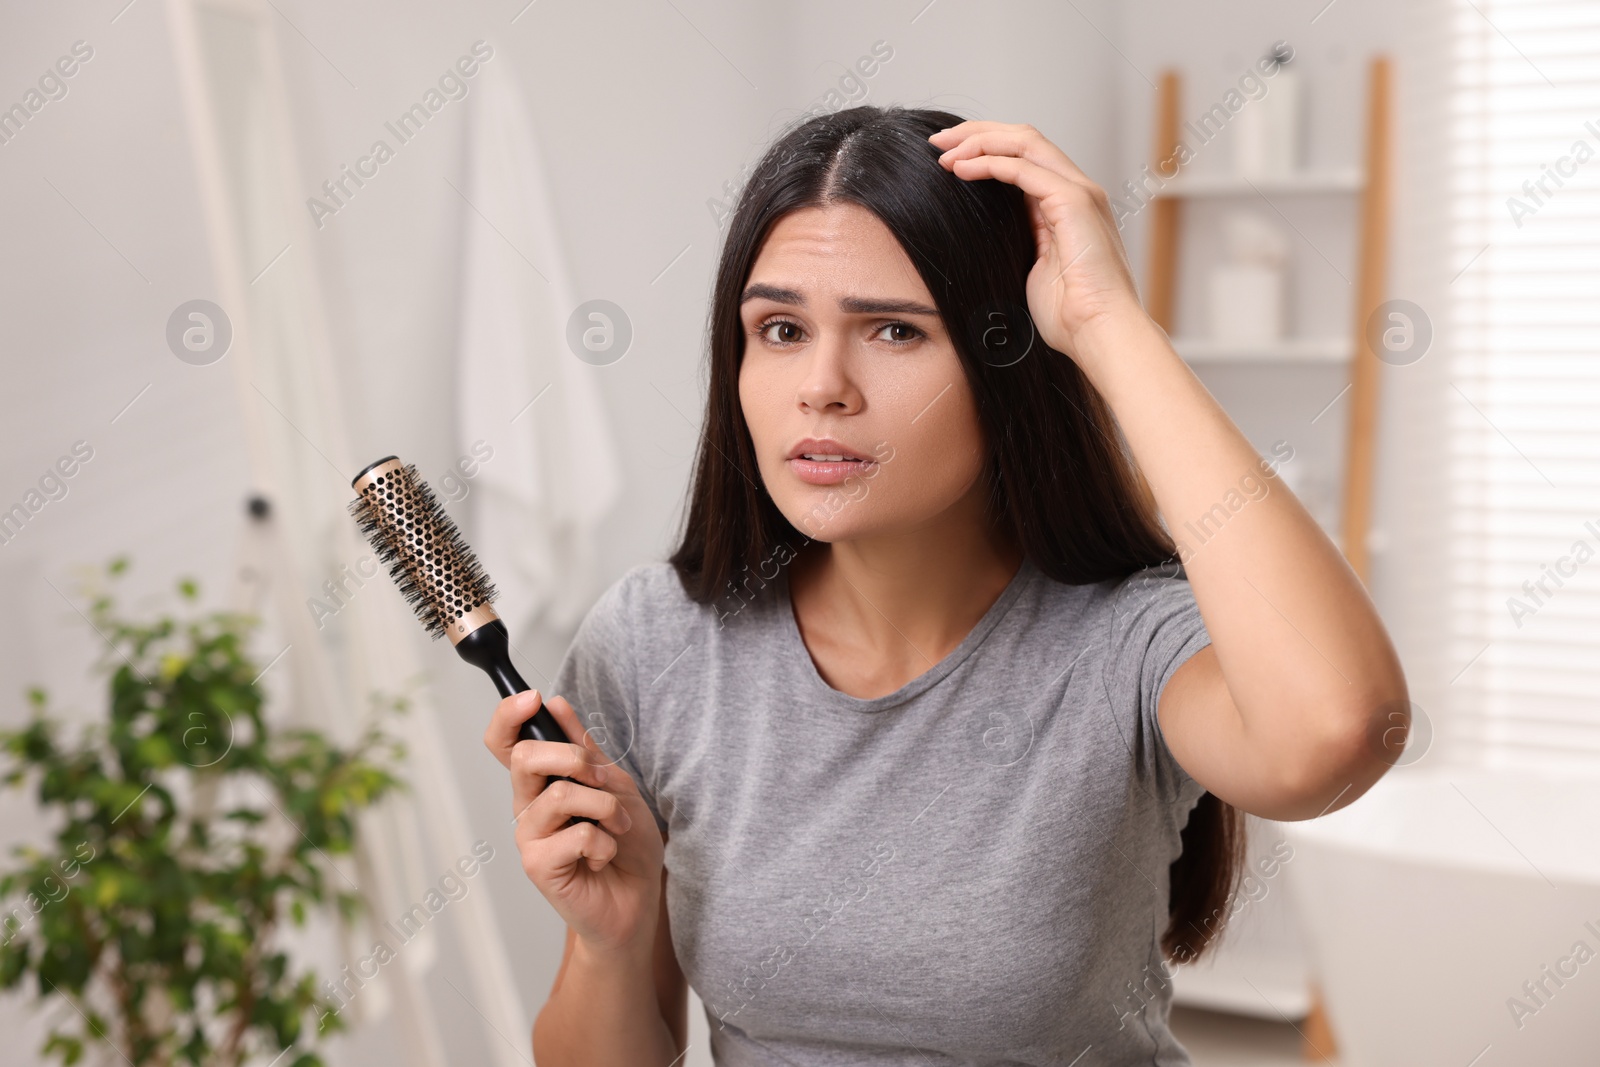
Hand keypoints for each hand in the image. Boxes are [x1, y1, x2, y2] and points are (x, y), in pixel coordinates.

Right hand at [483, 690, 663, 958]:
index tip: (533, 698)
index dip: (508, 715)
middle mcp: (527, 807)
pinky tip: (604, 857)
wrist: (639, 899)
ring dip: (604, 806)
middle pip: (524, 757)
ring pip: (559, 795)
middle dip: (574, 758)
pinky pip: (576, 835)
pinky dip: (604, 842)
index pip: (505, 742)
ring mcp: (529, 838)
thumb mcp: (613, 785)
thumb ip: (584, 749)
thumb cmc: (626, 844)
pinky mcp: (538, 866)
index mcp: (541, 782)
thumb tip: (556, 705)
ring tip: (617, 826)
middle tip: (603, 781)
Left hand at [929, 120, 1148, 373]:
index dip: (985, 148)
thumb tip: (986, 238)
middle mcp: (1077, 190)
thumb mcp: (1033, 271)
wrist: (1099, 333)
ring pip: (1024, 142)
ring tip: (943, 151)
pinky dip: (988, 162)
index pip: (1025, 156)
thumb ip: (1019, 243)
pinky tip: (960, 169)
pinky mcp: (1074, 202)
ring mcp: (1079, 193)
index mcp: (1067, 205)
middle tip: (938, 141)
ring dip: (979, 141)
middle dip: (977, 132)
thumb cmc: (1070, 317)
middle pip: (1023, 138)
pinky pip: (1023, 168)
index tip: (947, 158)